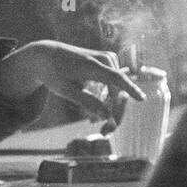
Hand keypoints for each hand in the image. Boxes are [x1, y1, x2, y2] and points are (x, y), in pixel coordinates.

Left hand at [0, 40, 145, 118]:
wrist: (45, 54)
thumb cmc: (53, 73)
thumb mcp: (65, 90)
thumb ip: (87, 102)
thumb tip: (106, 115)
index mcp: (90, 65)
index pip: (115, 78)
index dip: (129, 89)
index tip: (141, 99)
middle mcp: (102, 58)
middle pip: (118, 87)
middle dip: (114, 109)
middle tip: (105, 132)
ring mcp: (106, 56)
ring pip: (117, 85)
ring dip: (110, 102)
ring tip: (95, 119)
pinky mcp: (107, 58)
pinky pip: (114, 81)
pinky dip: (108, 94)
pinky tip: (97, 104)